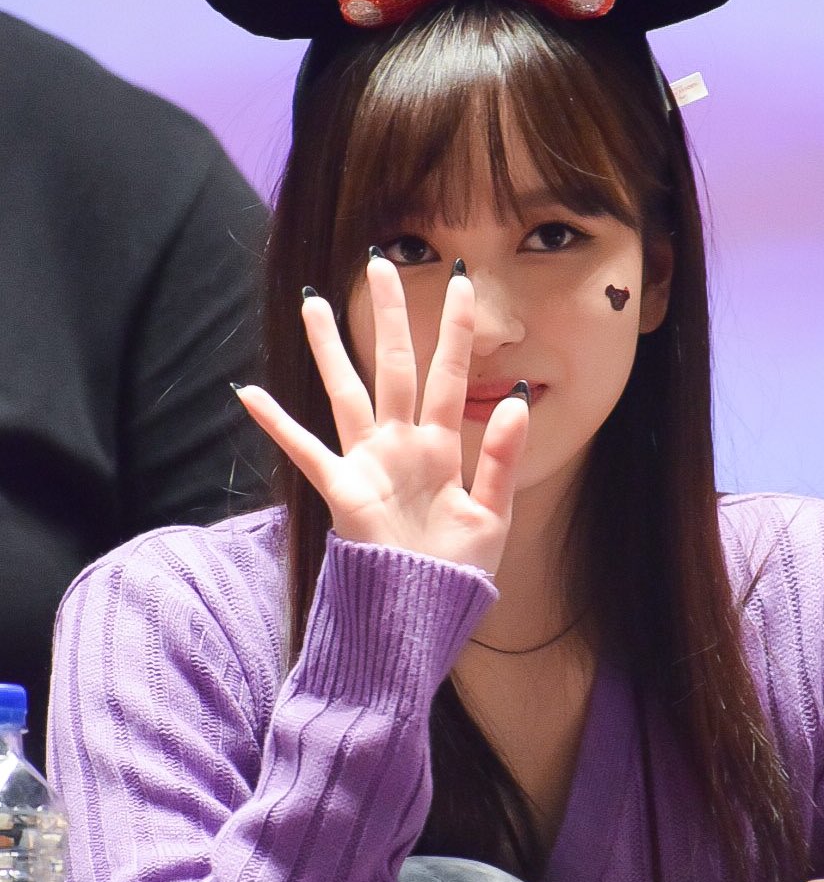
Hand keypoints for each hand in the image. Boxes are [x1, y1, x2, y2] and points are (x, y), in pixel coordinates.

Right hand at [235, 257, 529, 575]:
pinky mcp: (342, 492)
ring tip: (314, 302)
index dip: (454, 329)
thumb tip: (515, 398)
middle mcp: (401, 445)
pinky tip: (250, 393)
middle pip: (395, 366)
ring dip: (331, 349)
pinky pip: (305, 451)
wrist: (422, 618)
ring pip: (347, 393)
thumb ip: (501, 458)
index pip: (449, 373)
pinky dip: (278, 424)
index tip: (461, 281)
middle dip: (389, 316)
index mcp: (441, 447)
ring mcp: (367, 464)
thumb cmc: (457, 571)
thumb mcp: (493, 515)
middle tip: (381, 263)